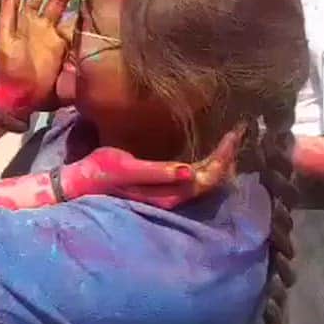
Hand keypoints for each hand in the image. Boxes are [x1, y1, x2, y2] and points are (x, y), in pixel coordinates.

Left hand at [0, 0, 77, 116]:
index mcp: (19, 18)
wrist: (21, 94)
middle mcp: (35, 20)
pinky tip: (84, 1)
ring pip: (58, 3)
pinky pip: (71, 24)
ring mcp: (50, 30)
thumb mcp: (4, 40)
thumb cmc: (9, 67)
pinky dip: (78, 13)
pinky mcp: (62, 42)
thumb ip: (8, 15)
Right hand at [61, 122, 245, 209]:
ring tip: (232, 135)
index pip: (209, 175)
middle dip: (229, 154)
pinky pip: (198, 175)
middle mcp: (177, 195)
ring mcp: (173, 192)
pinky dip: (210, 161)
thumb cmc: (102, 172)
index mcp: (170, 192)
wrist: (83, 184)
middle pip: (214, 177)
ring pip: (209, 178)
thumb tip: (189, 172)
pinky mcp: (167, 185)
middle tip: (240, 128)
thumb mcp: (125, 167)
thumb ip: (156, 171)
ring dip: (222, 158)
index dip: (225, 155)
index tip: (235, 131)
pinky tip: (213, 148)